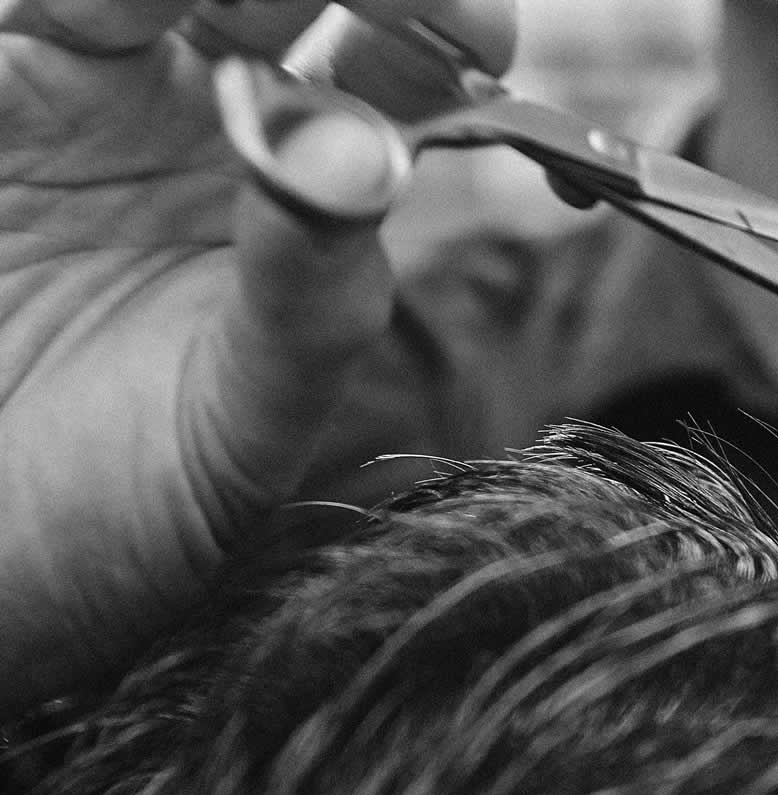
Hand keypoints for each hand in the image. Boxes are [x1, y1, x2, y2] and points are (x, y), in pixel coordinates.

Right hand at [0, 0, 470, 712]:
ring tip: (237, 6)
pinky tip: (92, 16)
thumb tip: (354, 155)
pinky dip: (67, 4)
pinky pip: (20, 14)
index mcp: (310, 183)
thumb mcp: (243, 415)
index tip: (477, 29)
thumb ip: (306, 294)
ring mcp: (79, 88)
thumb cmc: (128, 506)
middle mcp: (206, 110)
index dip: (443, 22)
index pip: (401, 60)